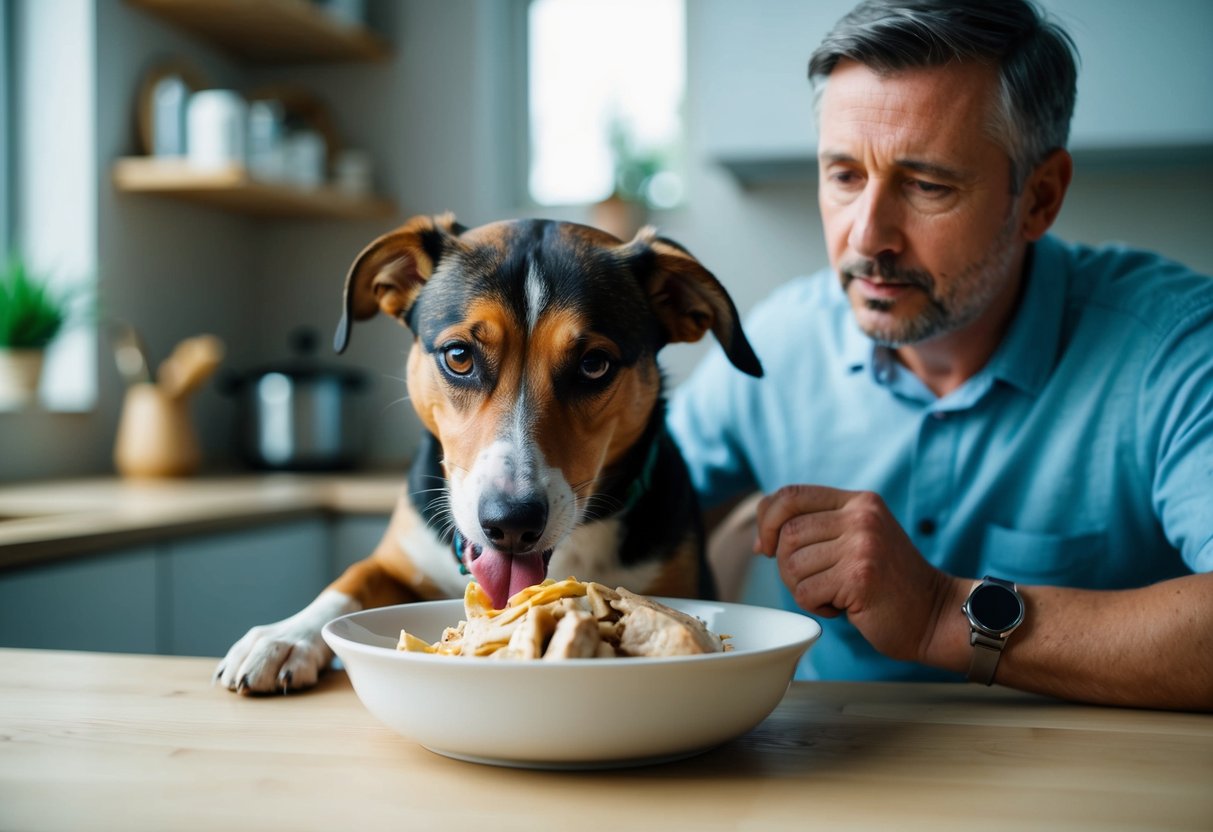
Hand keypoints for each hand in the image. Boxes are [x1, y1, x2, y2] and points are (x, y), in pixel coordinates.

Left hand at [754, 484, 955, 664]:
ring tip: (832, 594)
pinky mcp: (859, 577)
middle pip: (787, 532)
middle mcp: (861, 516)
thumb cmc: (888, 583)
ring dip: (801, 588)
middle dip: (786, 565)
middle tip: (811, 582)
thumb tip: (762, 540)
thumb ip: (818, 527)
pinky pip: (806, 592)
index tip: (767, 547)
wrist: (934, 615)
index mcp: (858, 501)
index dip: (767, 520)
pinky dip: (815, 607)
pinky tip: (842, 608)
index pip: (791, 494)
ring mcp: (862, 545)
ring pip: (792, 564)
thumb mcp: (857, 539)